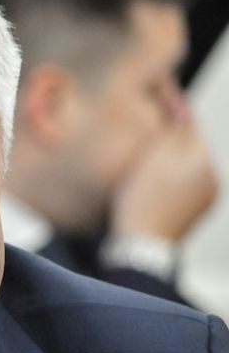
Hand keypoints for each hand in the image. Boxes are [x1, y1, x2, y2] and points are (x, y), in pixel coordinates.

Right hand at [111, 117, 218, 240]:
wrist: (141, 243)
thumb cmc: (141, 201)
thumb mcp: (152, 158)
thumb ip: (171, 131)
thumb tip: (183, 108)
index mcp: (203, 161)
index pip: (190, 128)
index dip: (168, 123)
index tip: (148, 126)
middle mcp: (212, 180)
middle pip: (188, 150)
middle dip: (168, 148)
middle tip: (140, 155)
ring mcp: (205, 199)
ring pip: (185, 170)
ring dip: (169, 167)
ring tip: (144, 176)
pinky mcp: (194, 214)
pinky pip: (183, 189)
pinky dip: (169, 187)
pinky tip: (150, 193)